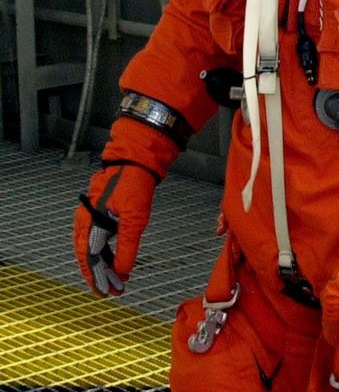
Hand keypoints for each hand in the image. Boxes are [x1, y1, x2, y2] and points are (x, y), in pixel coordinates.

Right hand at [73, 162, 157, 295]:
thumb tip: (122, 271)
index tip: (106, 292)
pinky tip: (116, 264)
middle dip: (101, 276)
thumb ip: (126, 247)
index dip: (97, 277)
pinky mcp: (101, 214)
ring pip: (93, 249)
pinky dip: (107, 253)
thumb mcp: (134, 219)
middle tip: (113, 292)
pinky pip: (99, 240)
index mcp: (88, 222)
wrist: (137, 161)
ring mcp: (92, 217)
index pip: (89, 258)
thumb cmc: (134, 185)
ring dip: (105, 266)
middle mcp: (85, 221)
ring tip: (118, 282)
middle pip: (88, 256)